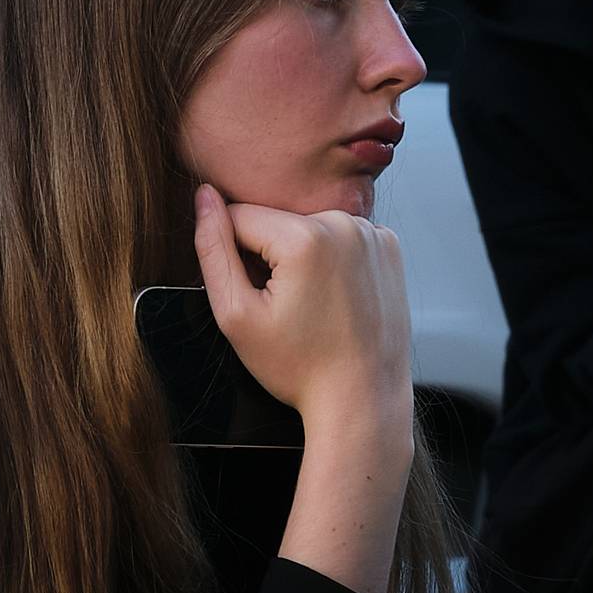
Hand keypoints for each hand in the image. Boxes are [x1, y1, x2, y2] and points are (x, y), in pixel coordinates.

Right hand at [192, 184, 412, 438]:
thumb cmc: (298, 366)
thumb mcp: (237, 314)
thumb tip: (204, 195)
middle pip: (277, 221)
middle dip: (270, 255)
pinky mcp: (388, 246)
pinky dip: (333, 258)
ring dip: (301, 255)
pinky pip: (341, 237)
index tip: (258, 297)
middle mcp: (344, 223)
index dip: (235, 257)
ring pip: (309, 226)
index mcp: (304, 236)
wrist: (363, 397)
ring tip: (314, 305)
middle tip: (288, 307)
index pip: (239, 216)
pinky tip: (338, 296)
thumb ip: (213, 249)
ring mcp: (372, 233)